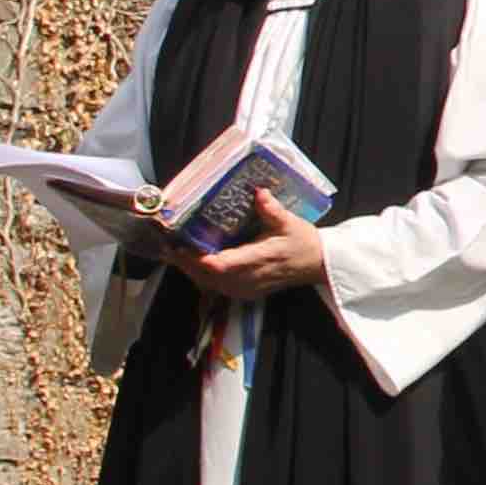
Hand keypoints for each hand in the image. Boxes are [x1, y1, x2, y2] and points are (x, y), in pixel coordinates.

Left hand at [177, 197, 331, 300]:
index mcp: (259, 260)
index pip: (222, 266)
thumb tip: (259, 192)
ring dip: (191, 270)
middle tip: (169, 245)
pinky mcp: (244, 292)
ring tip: (175, 252)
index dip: (198, 259)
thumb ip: (272, 209)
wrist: (316, 265)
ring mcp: (246, 289)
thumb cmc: (302, 242)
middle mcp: (249, 278)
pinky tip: (193, 263)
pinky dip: (201, 276)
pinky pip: (216, 287)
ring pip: (209, 284)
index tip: (180, 245)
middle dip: (186, 262)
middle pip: (208, 277)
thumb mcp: (290, 222)